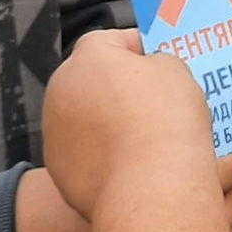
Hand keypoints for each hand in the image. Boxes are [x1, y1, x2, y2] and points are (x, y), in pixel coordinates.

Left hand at [43, 28, 218, 222]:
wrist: (151, 190)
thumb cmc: (166, 124)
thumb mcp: (176, 72)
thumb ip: (157, 62)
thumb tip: (149, 73)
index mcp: (88, 57)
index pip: (112, 41)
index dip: (139, 48)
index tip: (159, 62)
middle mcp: (61, 90)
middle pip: (92, 80)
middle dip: (119, 87)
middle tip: (155, 101)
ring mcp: (55, 134)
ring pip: (84, 119)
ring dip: (107, 123)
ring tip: (145, 137)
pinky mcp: (58, 172)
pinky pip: (84, 155)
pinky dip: (102, 156)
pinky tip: (132, 165)